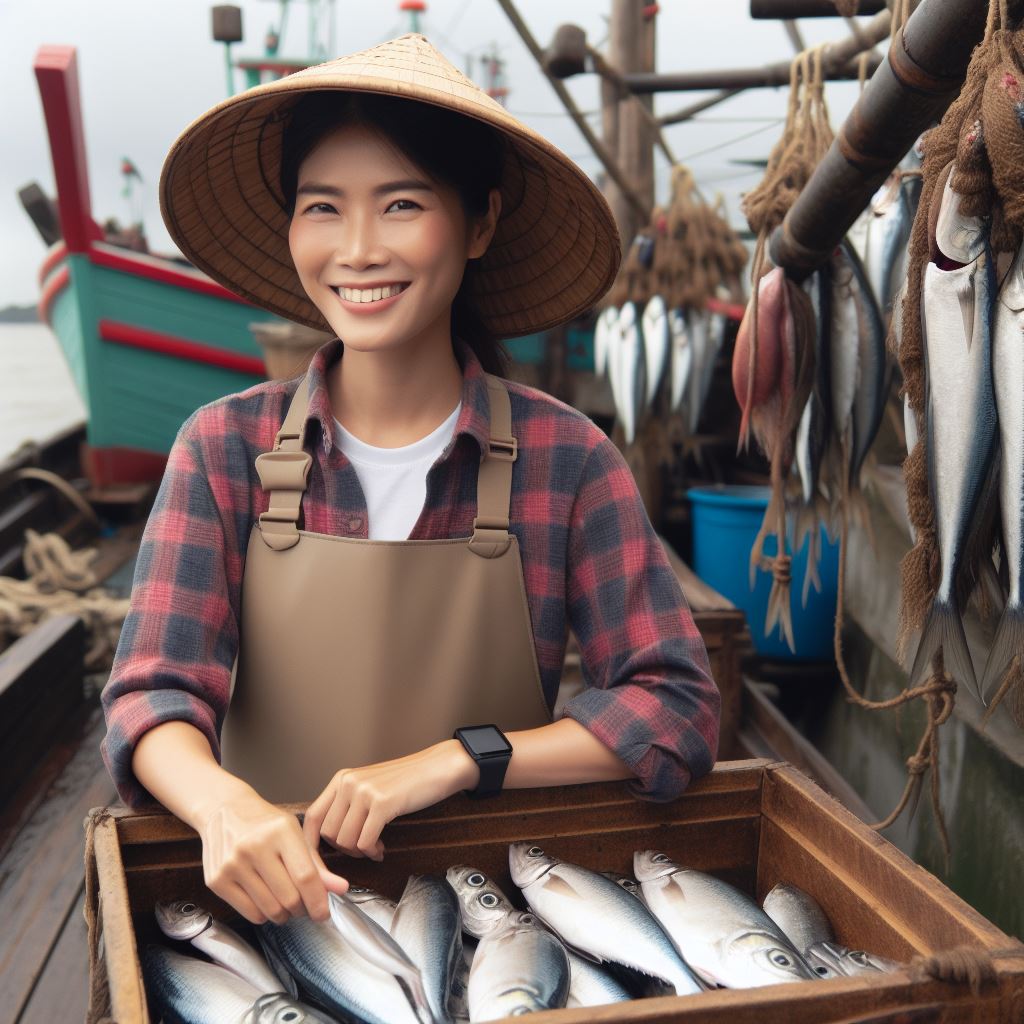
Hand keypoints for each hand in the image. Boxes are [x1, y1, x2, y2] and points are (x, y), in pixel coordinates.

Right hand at [195, 785, 349, 925]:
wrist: (223, 810)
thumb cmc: (264, 824)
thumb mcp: (294, 834)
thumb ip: (317, 864)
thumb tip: (341, 889)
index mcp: (280, 831)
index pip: (305, 876)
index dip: (319, 900)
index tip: (324, 913)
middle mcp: (254, 847)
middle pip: (289, 898)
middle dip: (301, 908)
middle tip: (303, 904)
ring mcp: (233, 864)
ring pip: (270, 911)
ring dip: (283, 914)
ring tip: (284, 900)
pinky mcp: (217, 880)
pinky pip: (250, 914)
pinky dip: (264, 914)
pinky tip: (265, 899)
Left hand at [303, 741, 478, 860]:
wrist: (439, 766)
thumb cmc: (407, 781)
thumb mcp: (369, 787)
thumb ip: (348, 806)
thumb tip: (329, 838)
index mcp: (341, 779)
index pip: (312, 818)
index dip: (312, 846)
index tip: (320, 864)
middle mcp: (348, 783)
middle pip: (327, 834)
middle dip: (343, 851)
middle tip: (362, 850)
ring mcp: (364, 792)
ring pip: (344, 841)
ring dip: (360, 852)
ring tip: (374, 847)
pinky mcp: (381, 803)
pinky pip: (364, 842)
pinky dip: (372, 852)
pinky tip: (382, 848)